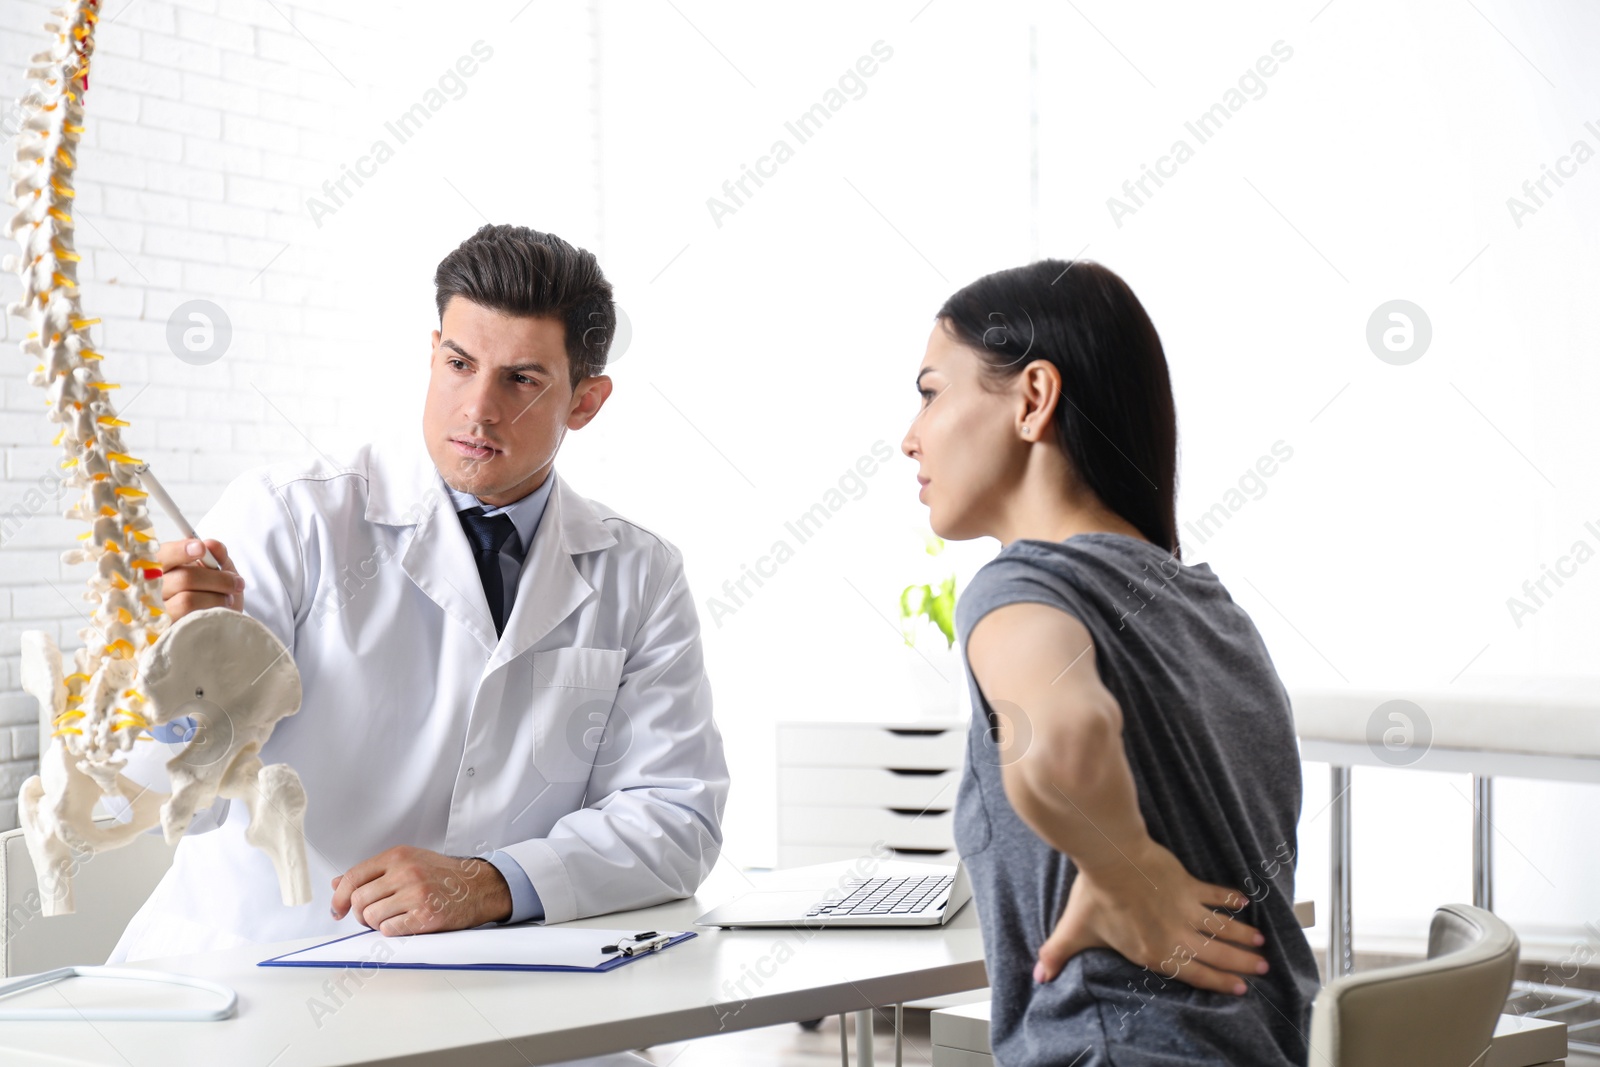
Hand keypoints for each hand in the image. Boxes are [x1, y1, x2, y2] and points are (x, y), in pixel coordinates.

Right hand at [154, 537, 244, 621]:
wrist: (221, 625)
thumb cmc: (216, 593)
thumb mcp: (220, 570)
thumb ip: (216, 554)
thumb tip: (211, 545)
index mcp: (162, 567)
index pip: (162, 555)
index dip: (179, 550)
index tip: (201, 549)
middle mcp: (153, 589)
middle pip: (183, 578)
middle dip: (217, 579)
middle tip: (235, 582)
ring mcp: (157, 613)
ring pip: (187, 600)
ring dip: (216, 598)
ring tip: (227, 600)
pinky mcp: (166, 632)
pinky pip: (190, 620)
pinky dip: (211, 612)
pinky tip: (217, 612)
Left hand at [330, 845, 511, 935]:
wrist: (478, 886)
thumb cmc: (443, 875)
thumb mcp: (407, 862)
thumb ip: (373, 872)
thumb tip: (338, 884)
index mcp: (398, 856)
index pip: (353, 877)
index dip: (339, 898)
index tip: (338, 910)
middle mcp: (406, 872)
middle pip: (360, 900)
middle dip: (360, 914)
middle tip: (370, 917)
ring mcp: (416, 893)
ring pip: (372, 917)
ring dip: (376, 924)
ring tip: (392, 918)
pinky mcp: (425, 915)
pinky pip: (389, 930)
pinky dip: (392, 931)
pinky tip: (404, 923)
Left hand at [1034, 836, 1266, 995]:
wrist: (1112, 858)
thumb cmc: (1094, 896)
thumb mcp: (1075, 930)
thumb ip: (1058, 954)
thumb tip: (1039, 975)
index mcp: (1153, 953)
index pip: (1192, 974)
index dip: (1218, 983)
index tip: (1240, 989)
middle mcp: (1175, 936)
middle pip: (1215, 955)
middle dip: (1240, 964)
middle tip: (1262, 968)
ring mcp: (1185, 910)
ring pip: (1221, 928)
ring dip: (1242, 936)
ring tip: (1261, 944)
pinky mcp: (1188, 885)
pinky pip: (1215, 894)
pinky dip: (1230, 898)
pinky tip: (1243, 900)